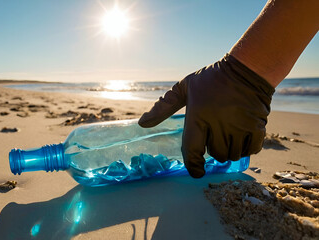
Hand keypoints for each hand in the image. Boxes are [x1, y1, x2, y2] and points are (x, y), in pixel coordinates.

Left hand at [138, 54, 274, 177]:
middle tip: (213, 137)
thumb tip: (141, 123)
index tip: (196, 171)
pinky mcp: (257, 127)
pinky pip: (251, 150)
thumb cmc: (212, 79)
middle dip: (212, 151)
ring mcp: (239, 127)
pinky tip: (241, 138)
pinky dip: (245, 149)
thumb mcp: (183, 87)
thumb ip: (163, 107)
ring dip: (228, 151)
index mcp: (199, 116)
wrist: (246, 69)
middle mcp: (219, 124)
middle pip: (215, 154)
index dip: (193, 165)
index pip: (192, 150)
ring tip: (226, 137)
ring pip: (232, 154)